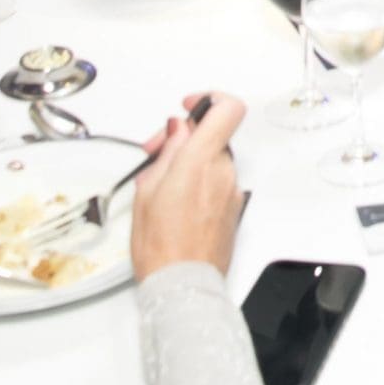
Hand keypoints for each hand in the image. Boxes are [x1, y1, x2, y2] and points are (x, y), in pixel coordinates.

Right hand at [131, 91, 246, 280]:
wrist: (183, 284)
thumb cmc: (160, 246)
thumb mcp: (148, 190)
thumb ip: (168, 152)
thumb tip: (178, 130)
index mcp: (200, 161)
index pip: (227, 109)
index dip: (209, 100)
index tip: (188, 108)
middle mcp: (224, 171)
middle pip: (213, 136)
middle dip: (186, 140)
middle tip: (157, 153)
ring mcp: (233, 190)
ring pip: (214, 160)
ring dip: (191, 162)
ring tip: (163, 185)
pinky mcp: (235, 207)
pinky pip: (218, 181)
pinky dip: (200, 181)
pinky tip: (177, 201)